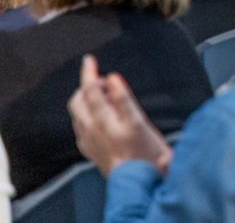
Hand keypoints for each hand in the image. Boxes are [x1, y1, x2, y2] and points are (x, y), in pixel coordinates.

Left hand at [69, 56, 171, 176]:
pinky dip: (83, 114)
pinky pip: (79, 126)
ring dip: (84, 97)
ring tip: (98, 93)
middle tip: (99, 76)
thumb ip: (124, 99)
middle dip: (86, 83)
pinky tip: (93, 116)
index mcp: (110, 119)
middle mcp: (96, 128)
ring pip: (77, 111)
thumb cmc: (146, 156)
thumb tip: (113, 79)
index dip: (91, 72)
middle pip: (80, 99)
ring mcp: (90, 139)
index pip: (93, 89)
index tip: (90, 60)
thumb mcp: (141, 123)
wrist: (137, 184)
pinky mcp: (88, 149)